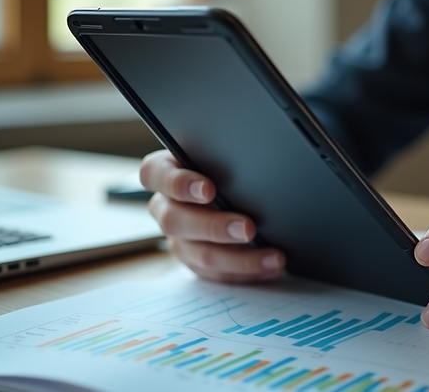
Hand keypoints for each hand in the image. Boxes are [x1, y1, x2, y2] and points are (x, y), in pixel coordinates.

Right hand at [140, 150, 284, 281]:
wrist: (228, 188)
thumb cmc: (222, 164)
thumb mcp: (219, 154)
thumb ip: (223, 155)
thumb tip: (257, 159)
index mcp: (163, 172)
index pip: (155, 174)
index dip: (179, 183)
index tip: (208, 189)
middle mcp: (165, 206)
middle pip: (176, 221)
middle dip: (215, 227)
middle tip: (249, 228)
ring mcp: (178, 237)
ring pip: (199, 254)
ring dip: (240, 258)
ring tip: (273, 256)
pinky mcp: (194, 261)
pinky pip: (216, 273)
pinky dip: (246, 272)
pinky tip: (270, 266)